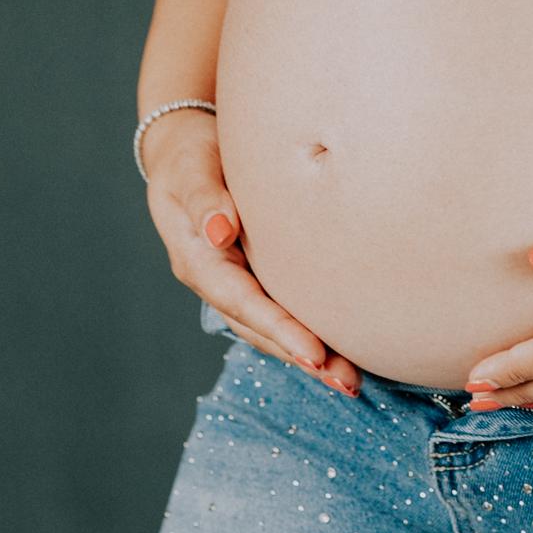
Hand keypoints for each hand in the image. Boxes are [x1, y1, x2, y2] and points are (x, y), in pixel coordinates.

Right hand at [139, 111, 362, 397]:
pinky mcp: (249, 276)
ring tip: (349, 380)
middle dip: (301, 357)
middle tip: (346, 383)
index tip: (314, 354)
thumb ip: (204, 198)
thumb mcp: (190, 168)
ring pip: (268, 329)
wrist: (182, 149)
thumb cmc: (189, 154)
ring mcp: (231, 282)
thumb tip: (220, 232)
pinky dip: (302, 334)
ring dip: (307, 357)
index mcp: (197, 259)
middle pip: (258, 329)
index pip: (241, 301)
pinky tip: (335, 349)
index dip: (278, 329)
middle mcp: (214, 280)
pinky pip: (275, 312)